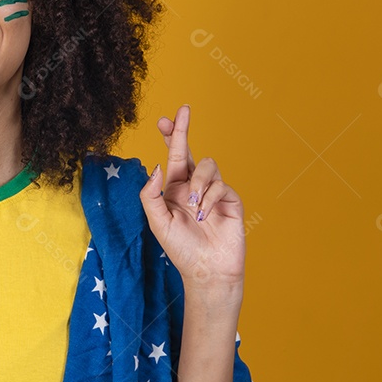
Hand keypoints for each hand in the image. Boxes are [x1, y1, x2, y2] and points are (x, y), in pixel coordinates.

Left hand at [138, 104, 244, 298]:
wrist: (207, 270)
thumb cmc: (180, 249)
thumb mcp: (157, 222)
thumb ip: (151, 195)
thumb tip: (157, 167)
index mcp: (174, 189)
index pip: (172, 158)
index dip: (170, 137)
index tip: (164, 119)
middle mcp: (193, 187)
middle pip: (190, 152)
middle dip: (184, 131)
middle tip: (183, 110)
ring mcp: (213, 192)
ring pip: (207, 166)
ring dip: (198, 182)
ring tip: (194, 206)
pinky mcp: (230, 199)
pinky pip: (220, 185)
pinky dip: (210, 198)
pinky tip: (206, 216)